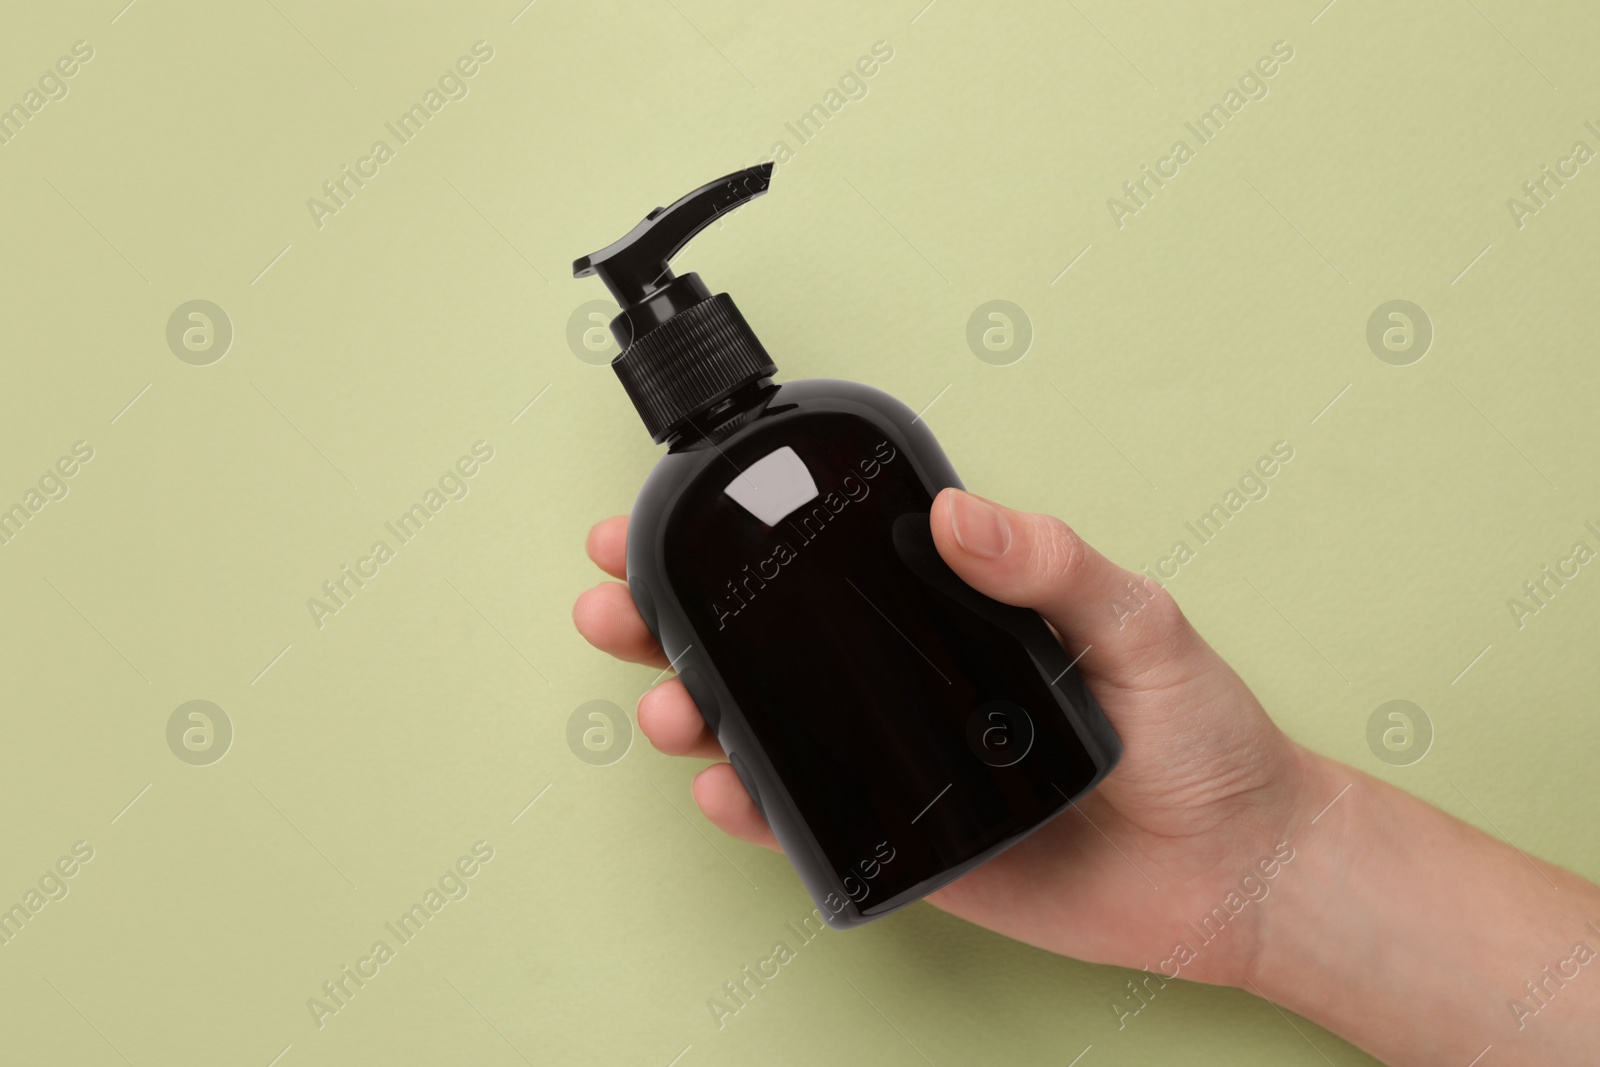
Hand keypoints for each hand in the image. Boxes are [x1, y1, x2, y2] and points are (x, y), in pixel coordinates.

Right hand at [574, 487, 1324, 986]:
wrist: (1239, 869)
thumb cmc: (1202, 737)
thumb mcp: (1138, 623)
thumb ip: (1052, 566)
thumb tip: (958, 515)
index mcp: (952, 614)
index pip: (827, 565)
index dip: (742, 538)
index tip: (676, 512)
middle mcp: (909, 682)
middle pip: (767, 643)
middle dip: (672, 619)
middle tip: (616, 602)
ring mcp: (902, 762)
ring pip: (769, 730)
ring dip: (693, 709)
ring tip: (663, 700)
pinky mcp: (910, 844)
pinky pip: (812, 824)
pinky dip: (754, 807)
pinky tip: (719, 786)